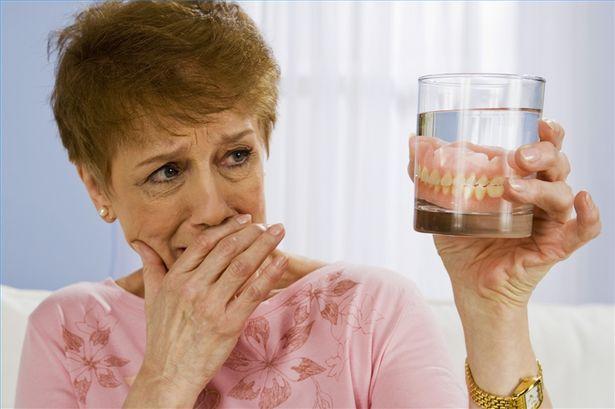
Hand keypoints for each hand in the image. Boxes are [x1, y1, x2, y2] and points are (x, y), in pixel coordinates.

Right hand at [125, 215, 287, 406]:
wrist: (168, 374)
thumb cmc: (162, 336)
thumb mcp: (151, 298)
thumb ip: (150, 267)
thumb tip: (141, 243)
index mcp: (175, 279)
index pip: (204, 243)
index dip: (227, 228)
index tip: (244, 220)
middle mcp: (192, 289)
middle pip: (227, 250)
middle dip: (251, 233)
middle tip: (268, 224)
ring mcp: (210, 306)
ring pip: (242, 267)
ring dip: (264, 246)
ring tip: (279, 232)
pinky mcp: (228, 325)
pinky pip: (252, 293)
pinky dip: (269, 275)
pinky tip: (281, 261)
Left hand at [408, 119, 601, 313]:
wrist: (469, 286)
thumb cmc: (463, 244)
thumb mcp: (441, 206)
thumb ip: (429, 176)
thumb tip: (412, 142)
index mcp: (521, 181)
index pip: (541, 150)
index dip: (547, 133)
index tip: (539, 121)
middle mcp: (540, 196)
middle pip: (557, 164)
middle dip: (544, 154)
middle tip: (518, 157)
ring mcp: (549, 221)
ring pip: (561, 193)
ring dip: (541, 187)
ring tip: (512, 188)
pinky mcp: (555, 247)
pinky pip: (582, 231)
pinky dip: (589, 216)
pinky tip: (582, 201)